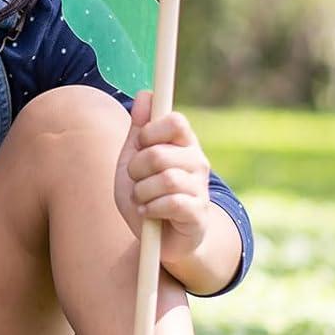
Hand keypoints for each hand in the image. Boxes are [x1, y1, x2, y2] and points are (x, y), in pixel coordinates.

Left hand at [114, 90, 213, 268]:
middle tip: (137, 181)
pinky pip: (172, 203)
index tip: (141, 145)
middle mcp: (197, 162)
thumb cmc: (146, 195)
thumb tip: (145, 93)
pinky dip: (151, 209)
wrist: (160, 241)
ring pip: (165, 179)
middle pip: (159, 153)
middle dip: (136, 169)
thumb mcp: (133, 160)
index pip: (175, 120)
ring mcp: (200, 188)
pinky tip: (149, 214)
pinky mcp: (198, 214)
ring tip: (142, 200)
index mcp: (183, 144)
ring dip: (142, 192)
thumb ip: (138, 129)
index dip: (151, 131)